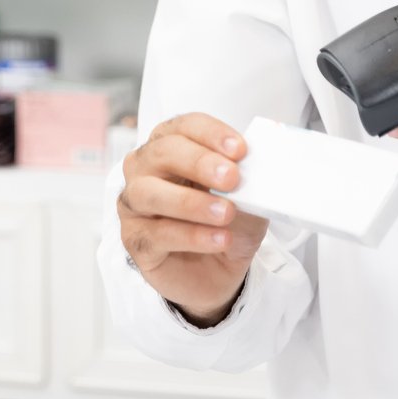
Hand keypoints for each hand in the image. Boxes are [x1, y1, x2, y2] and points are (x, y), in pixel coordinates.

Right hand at [117, 113, 270, 326]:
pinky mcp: (136, 240)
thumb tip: (262, 166)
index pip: (185, 126)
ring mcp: (135, 205)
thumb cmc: (227, 223)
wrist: (221, 271)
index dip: (211, 133)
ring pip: (149, 193)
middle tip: (232, 178)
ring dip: (191, 202)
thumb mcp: (249, 196)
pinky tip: (218, 239)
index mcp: (172, 146)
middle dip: (199, 162)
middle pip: (162, 153)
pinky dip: (191, 236)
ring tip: (226, 213)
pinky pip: (157, 234)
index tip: (240, 149)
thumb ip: (250, 178)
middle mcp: (146, 170)